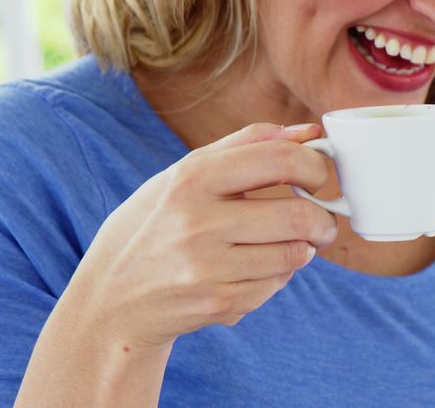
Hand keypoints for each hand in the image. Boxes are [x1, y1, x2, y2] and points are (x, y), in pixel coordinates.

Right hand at [68, 123, 336, 350]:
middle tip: (323, 223)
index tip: (319, 178)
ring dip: (303, 250)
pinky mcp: (218, 303)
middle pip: (298, 215)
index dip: (315, 167)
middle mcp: (198, 222)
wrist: (111, 299)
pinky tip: (253, 270)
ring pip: (294, 254)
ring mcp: (208, 267)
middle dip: (323, 220)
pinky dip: (277, 277)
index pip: (281, 160)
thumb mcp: (185, 173)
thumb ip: (249, 144)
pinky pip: (276, 285)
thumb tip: (309, 132)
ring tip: (287, 245)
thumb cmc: (156, 225)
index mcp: (192, 178)